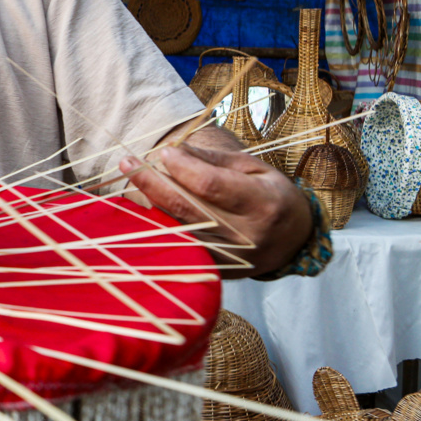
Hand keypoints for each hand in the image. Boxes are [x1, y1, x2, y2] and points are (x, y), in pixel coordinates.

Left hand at [120, 142, 312, 278]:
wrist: (294, 241)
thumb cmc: (271, 195)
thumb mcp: (254, 168)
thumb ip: (214, 161)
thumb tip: (176, 150)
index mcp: (263, 204)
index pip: (211, 185)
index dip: (183, 168)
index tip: (164, 151)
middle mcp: (246, 235)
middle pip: (187, 208)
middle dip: (152, 182)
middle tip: (127, 162)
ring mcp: (230, 258)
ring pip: (179, 228)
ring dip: (150, 202)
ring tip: (131, 177)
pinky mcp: (217, 270)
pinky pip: (180, 244)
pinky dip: (160, 223)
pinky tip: (145, 204)